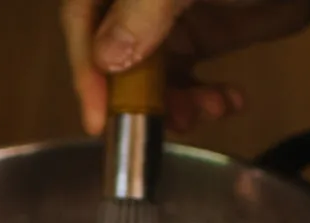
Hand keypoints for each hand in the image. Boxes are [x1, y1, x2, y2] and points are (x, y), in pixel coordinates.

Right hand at [61, 0, 309, 135]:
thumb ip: (143, 10)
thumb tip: (106, 56)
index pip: (82, 19)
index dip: (85, 70)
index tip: (98, 116)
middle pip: (111, 54)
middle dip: (134, 96)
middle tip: (152, 125)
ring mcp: (167, 16)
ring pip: (148, 75)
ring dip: (172, 105)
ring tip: (200, 113)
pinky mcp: (200, 34)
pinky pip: (186, 79)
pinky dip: (203, 99)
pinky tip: (227, 102)